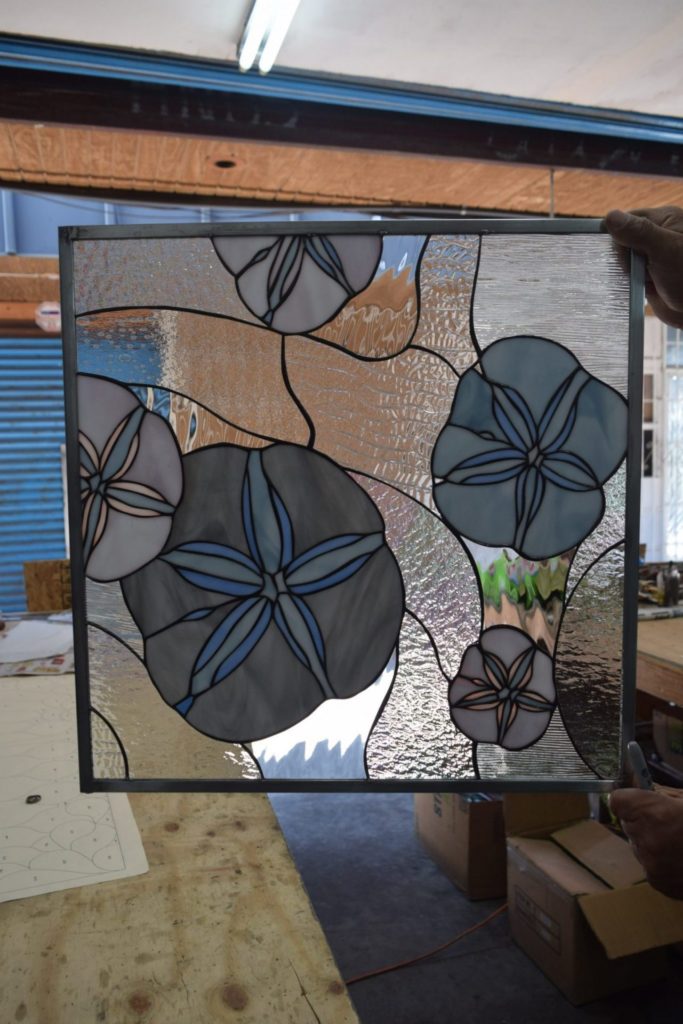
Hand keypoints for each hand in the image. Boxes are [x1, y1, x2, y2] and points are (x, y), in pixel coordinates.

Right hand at [602, 206, 682, 327]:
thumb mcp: (665, 250)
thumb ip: (638, 232)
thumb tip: (610, 216)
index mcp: (665, 220)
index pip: (628, 219)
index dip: (620, 235)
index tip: (624, 254)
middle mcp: (658, 236)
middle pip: (623, 240)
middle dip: (624, 257)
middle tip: (638, 270)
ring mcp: (653, 257)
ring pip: (624, 259)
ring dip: (626, 272)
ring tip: (643, 281)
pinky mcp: (648, 276)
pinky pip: (628, 275)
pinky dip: (628, 283)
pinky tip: (637, 288)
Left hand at [609, 787, 682, 898]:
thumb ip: (663, 795)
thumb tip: (643, 788)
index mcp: (653, 813)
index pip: (618, 800)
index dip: (630, 799)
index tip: (640, 800)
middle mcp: (646, 839)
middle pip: (628, 823)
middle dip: (642, 821)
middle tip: (666, 822)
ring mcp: (651, 865)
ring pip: (639, 846)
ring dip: (651, 842)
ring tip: (679, 845)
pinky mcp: (658, 883)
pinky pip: (650, 866)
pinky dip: (661, 862)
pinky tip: (682, 861)